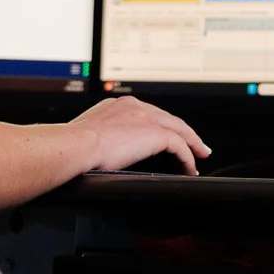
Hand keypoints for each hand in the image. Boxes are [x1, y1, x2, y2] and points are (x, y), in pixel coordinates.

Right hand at [71, 95, 208, 174]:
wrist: (76, 145)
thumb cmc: (74, 146)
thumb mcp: (88, 136)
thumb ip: (100, 137)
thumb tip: (101, 153)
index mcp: (117, 106)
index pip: (147, 113)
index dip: (160, 125)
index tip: (165, 135)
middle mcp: (134, 107)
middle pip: (167, 118)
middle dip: (182, 131)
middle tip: (194, 144)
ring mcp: (146, 117)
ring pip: (178, 128)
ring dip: (192, 143)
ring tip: (199, 155)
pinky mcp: (155, 133)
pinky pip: (180, 144)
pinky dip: (187, 156)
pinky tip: (189, 167)